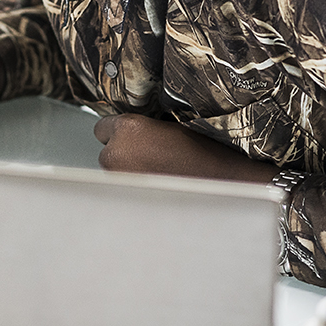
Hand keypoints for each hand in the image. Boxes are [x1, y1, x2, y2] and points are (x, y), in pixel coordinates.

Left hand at [93, 114, 278, 182]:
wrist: (223, 185)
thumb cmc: (204, 155)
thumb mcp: (172, 125)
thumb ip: (144, 127)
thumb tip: (135, 131)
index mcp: (127, 129)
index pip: (102, 127)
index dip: (118, 132)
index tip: (129, 136)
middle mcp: (116, 154)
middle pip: (107, 152)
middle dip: (123, 153)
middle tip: (148, 156)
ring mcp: (120, 180)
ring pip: (114, 172)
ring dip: (128, 172)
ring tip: (156, 173)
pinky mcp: (129, 200)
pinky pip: (125, 190)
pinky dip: (136, 189)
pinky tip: (157, 186)